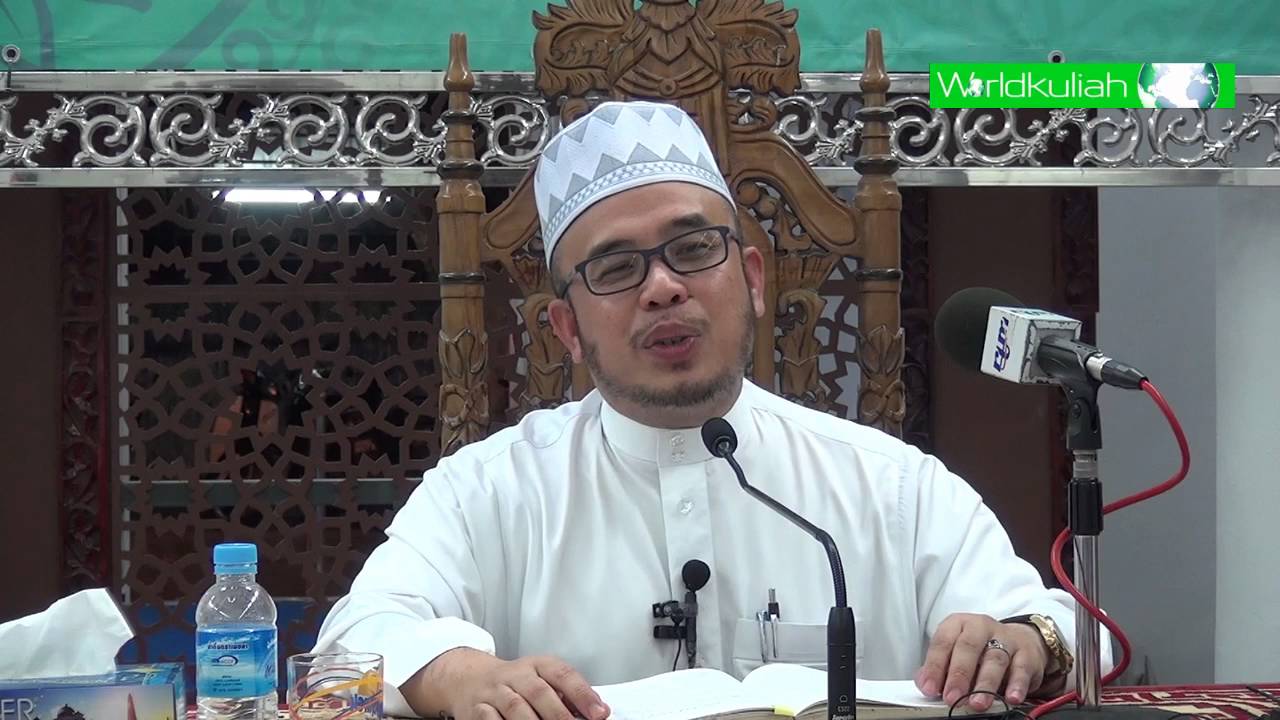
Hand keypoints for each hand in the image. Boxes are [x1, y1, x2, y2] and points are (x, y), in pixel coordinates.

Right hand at [408, 648, 609, 719]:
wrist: (468, 678)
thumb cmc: (515, 684)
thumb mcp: (540, 679)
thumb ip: (565, 695)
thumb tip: (597, 713)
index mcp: (537, 665)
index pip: (562, 674)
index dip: (582, 694)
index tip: (599, 713)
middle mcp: (516, 675)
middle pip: (539, 692)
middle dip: (559, 714)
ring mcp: (495, 692)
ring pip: (515, 708)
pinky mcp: (476, 709)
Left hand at [913, 613, 1050, 710]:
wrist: (1019, 641)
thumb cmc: (980, 649)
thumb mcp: (956, 652)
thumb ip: (940, 667)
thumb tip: (925, 684)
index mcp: (958, 624)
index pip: (942, 642)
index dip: (934, 667)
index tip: (929, 688)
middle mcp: (981, 627)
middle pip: (968, 648)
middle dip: (959, 675)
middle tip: (952, 697)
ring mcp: (1006, 638)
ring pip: (994, 659)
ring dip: (985, 684)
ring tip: (978, 703)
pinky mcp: (1027, 653)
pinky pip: (1021, 669)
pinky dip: (1017, 685)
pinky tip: (1011, 697)